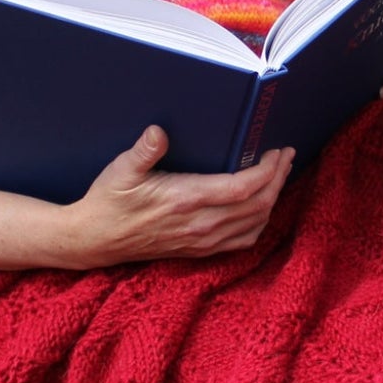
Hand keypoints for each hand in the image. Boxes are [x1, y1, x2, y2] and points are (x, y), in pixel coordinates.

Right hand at [65, 127, 294, 265]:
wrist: (96, 240)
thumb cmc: (109, 201)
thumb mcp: (121, 171)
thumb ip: (143, 151)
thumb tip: (158, 131)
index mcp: (186, 200)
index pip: (243, 188)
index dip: (267, 171)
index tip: (277, 152)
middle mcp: (201, 224)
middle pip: (258, 205)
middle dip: (278, 179)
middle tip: (285, 156)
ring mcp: (203, 240)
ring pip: (255, 223)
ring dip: (273, 199)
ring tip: (278, 175)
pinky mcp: (201, 250)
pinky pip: (243, 240)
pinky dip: (260, 222)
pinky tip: (261, 207)